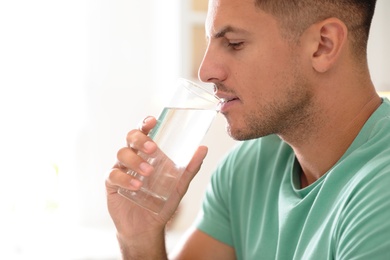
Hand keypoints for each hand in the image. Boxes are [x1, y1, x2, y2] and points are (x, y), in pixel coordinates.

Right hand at [105, 116, 207, 253]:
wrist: (147, 228)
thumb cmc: (162, 203)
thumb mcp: (179, 186)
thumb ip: (190, 168)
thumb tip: (203, 148)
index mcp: (148, 154)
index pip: (145, 132)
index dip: (146, 124)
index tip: (152, 122)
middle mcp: (134, 157)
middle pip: (130, 137)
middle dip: (140, 139)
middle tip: (153, 149)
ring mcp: (122, 169)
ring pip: (122, 153)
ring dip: (135, 161)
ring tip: (148, 173)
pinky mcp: (112, 184)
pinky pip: (113, 175)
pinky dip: (125, 178)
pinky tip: (136, 186)